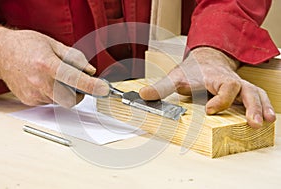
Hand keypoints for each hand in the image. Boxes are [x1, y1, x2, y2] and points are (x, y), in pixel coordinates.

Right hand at [0, 26, 108, 107]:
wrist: (0, 54)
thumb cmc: (26, 45)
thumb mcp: (53, 44)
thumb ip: (75, 58)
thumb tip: (91, 71)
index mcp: (47, 64)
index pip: (75, 79)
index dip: (92, 86)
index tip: (104, 89)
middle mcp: (39, 82)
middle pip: (71, 98)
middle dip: (79, 92)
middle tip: (74, 79)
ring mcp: (33, 94)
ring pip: (61, 101)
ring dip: (65, 92)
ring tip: (54, 77)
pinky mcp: (30, 101)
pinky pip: (50, 102)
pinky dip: (54, 94)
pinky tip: (44, 82)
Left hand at [139, 47, 275, 127]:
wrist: (205, 60)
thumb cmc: (191, 70)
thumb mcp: (175, 77)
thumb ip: (161, 87)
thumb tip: (142, 95)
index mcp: (215, 76)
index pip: (226, 86)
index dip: (220, 98)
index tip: (210, 109)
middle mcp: (230, 81)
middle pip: (247, 90)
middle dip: (252, 106)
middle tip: (253, 122)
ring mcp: (237, 87)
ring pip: (255, 94)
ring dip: (262, 108)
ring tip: (265, 123)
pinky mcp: (240, 93)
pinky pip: (256, 97)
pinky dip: (263, 106)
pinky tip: (268, 119)